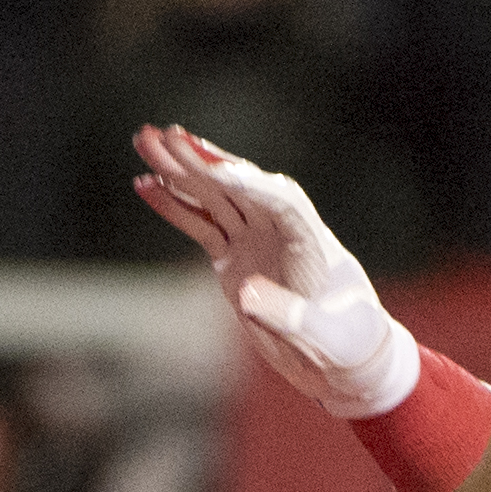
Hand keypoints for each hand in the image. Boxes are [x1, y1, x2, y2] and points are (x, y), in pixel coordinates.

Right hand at [131, 125, 417, 417]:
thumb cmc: (345, 344)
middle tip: (165, 136)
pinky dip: (175, 206)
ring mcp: (256, 240)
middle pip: (241, 187)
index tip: (216, 171)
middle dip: (204, 163)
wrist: (343, 355)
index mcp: (313, 242)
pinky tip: (145, 184)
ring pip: (215, 198)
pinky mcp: (234, 256)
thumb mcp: (323, 337)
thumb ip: (288, 316)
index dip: (250, 185)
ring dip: (180, 172)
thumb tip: (246, 294)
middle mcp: (282, 232)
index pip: (282, 202)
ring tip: (146, 142)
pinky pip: (201, 225)